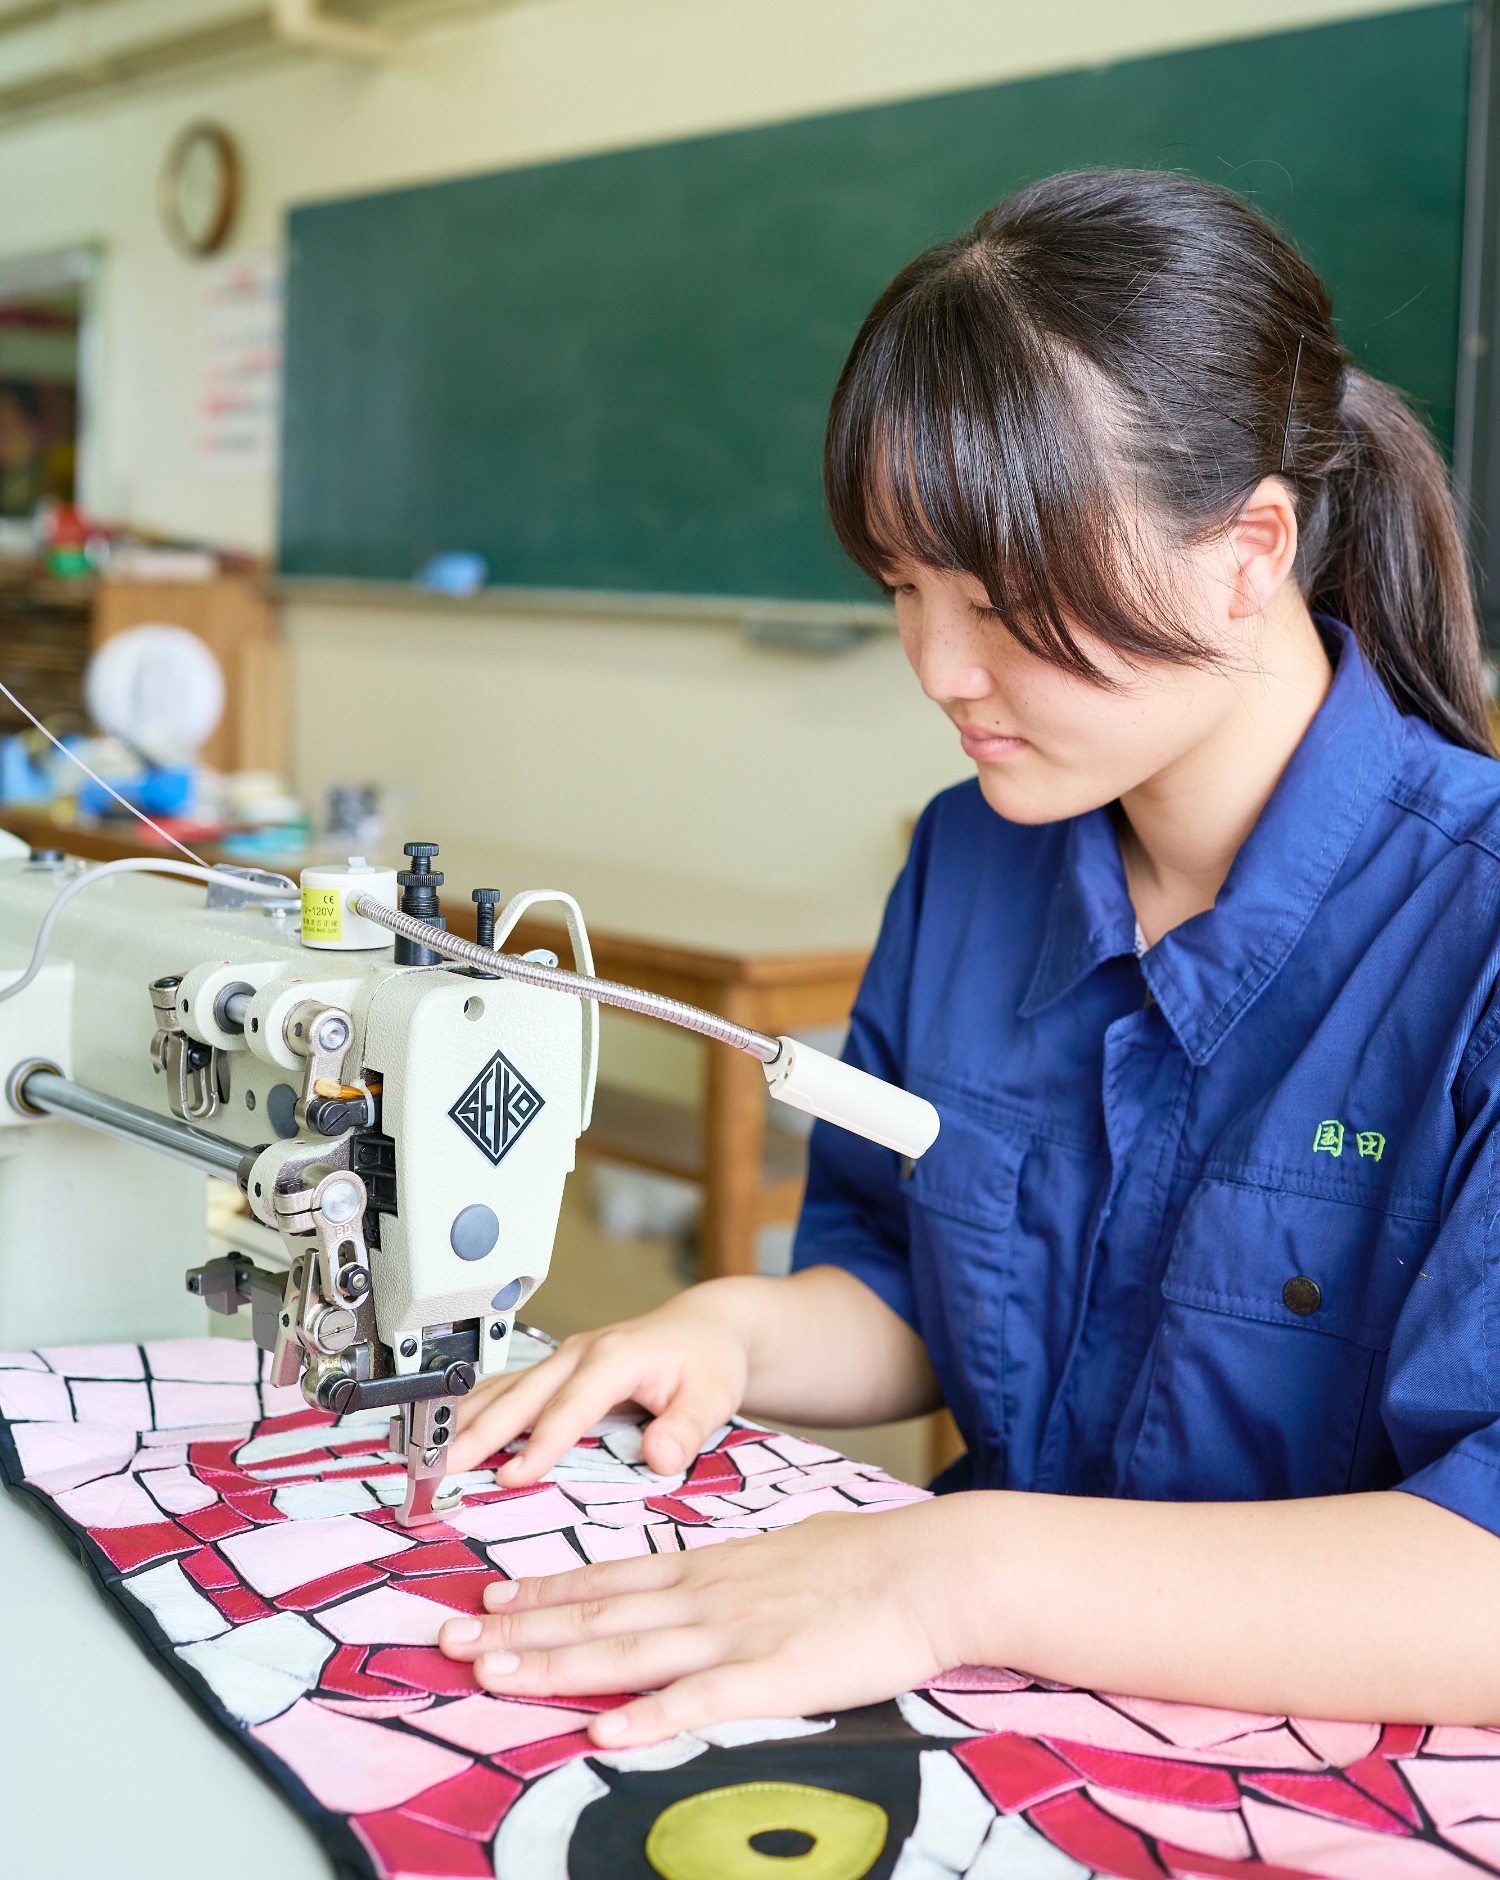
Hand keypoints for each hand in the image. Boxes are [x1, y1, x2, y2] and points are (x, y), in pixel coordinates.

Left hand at [438, 1497, 967, 1745]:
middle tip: (450, 1638)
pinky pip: (697, 1700)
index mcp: (710, 1567)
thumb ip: (733, 1574)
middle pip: (596, 1616)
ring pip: (625, 1652)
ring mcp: (733, 1635)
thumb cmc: (866, 1561)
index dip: (544, 1592)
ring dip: (552, 1664)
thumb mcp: (782, 1552)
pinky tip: (602, 1729)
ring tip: (490, 1672)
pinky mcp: (771, 1676)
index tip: (489, 1597)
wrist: (929, 1567)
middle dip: (517, 1630)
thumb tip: (703, 1581)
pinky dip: (646, 1715)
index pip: (609, 1580)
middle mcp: (705, 1596)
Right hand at [447, 1284, 754, 1483]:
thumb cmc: (708, 1360)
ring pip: (505, 1388)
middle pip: (521, 1394)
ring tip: (431, 1455)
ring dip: (468, 1420)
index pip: (572, 1406)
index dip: (541, 1443)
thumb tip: (659, 1457)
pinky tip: (453, 1434)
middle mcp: (581, 1352)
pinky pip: (509, 1388)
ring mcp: (564, 1358)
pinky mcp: (557, 1369)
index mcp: (614, 1357)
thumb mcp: (713, 1394)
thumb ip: (687, 1427)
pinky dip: (477, 1410)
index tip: (513, 1477)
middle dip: (481, 1431)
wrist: (705, 1328)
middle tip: (444, 1467)